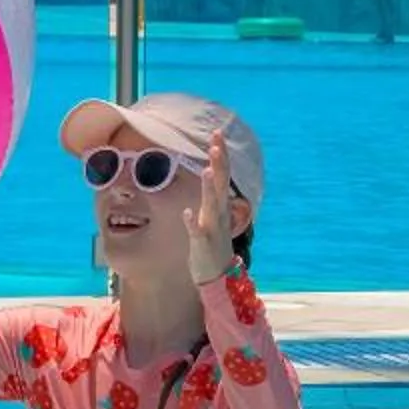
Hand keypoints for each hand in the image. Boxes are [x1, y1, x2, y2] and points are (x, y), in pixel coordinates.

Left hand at [182, 130, 236, 283]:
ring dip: (210, 188)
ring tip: (208, 170)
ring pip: (212, 205)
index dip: (220, 154)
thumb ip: (212, 194)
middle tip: (217, 141)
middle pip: (221, 183)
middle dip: (220, 162)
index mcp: (219, 205)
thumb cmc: (212, 243)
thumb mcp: (213, 215)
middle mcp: (218, 213)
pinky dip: (192, 222)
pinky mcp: (203, 244)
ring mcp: (212, 228)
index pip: (222, 174)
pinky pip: (197, 232)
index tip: (217, 132)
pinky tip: (185, 213)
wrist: (218, 276)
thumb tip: (211, 171)